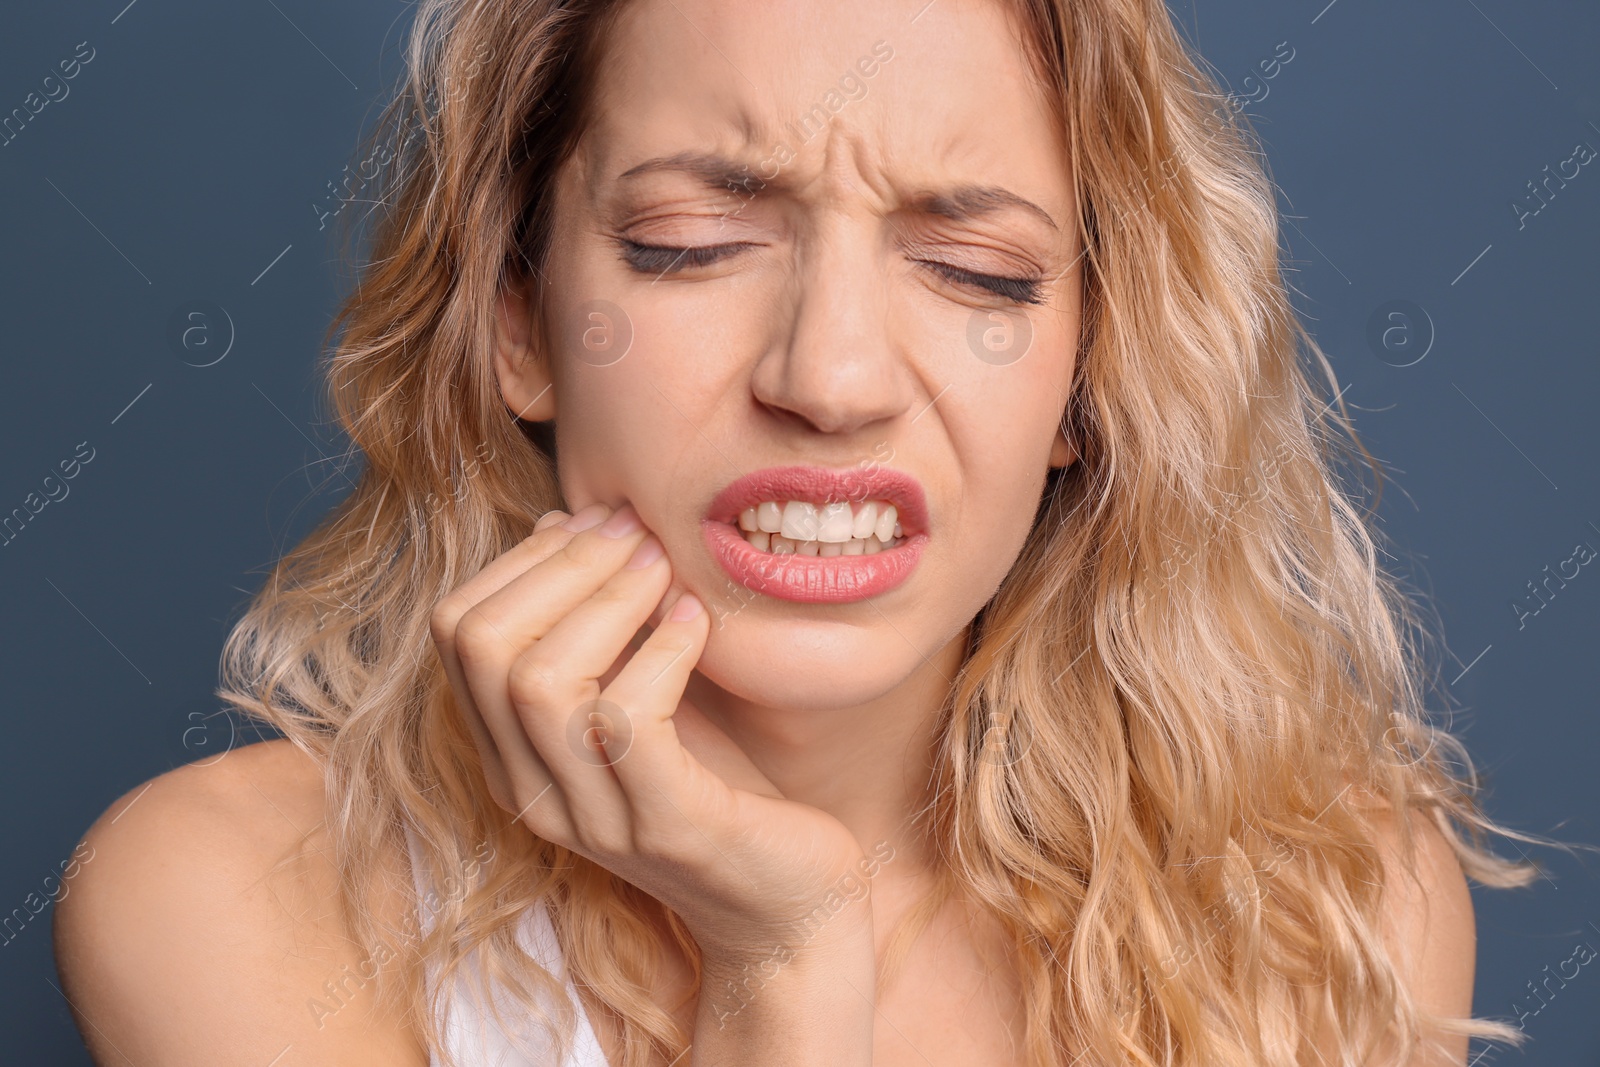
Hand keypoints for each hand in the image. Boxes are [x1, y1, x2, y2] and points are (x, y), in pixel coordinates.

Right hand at [427, 502, 874, 963]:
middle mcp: (535, 791)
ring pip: (541, 682)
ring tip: (665, 567)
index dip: (519, 561)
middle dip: (560, 566)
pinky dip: (662, 651)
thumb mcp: (646, 693)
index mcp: (514, 754)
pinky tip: (698, 620)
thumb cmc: (720, 786)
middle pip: (485, 648)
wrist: (790, 909)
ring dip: (607, 599)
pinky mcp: (667, 826)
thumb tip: (562, 523)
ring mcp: (596, 816)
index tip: (594, 522)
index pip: (457, 633)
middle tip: (634, 531)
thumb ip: (597, 624)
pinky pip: (629, 720)